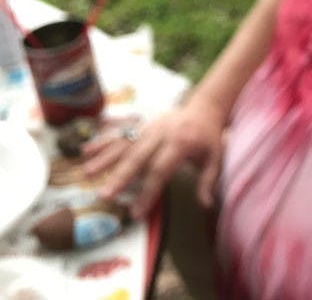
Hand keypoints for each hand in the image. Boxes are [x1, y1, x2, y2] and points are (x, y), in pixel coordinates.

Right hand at [83, 97, 225, 218]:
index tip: (135, 213)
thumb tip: (206, 205)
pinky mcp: (142, 124)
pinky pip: (121, 132)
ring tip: (87, 173)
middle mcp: (162, 134)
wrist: (205, 107)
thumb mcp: (216, 157)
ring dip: (105, 158)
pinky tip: (86, 151)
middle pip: (137, 157)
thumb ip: (208, 181)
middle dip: (119, 177)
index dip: (148, 192)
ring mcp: (150, 127)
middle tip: (103, 195)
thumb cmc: (209, 137)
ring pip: (125, 143)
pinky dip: (103, 141)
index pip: (161, 170)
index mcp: (181, 144)